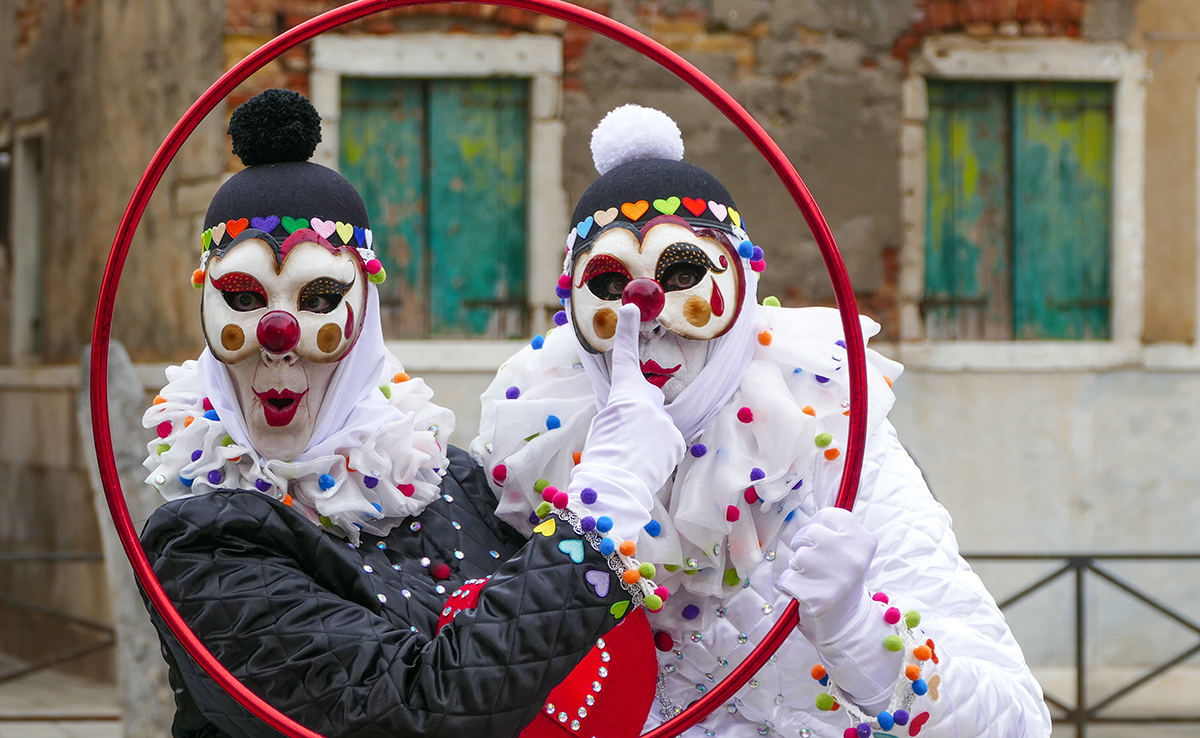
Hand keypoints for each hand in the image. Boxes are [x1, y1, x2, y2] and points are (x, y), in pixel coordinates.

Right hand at [569, 305, 685, 540]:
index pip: (626, 357)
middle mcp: (650, 403)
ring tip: (632, 455)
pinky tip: (645, 463)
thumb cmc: (599, 457)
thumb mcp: (602, 424)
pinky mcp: (678, 442)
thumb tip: (632, 412)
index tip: (632, 307)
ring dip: (647, 435)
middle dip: (637, 410)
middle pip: (646, 398)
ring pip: (657, 422)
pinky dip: (657, 451)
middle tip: (622, 432)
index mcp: (625, 395)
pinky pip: (667, 441)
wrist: (613, 490)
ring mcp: (667, 423)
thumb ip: (620, 409)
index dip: (629, 332)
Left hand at [779, 507, 876, 645]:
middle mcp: (853, 557)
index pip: (828, 515)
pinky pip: (786, 579)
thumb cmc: (841, 577)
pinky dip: (789, 586)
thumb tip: (806, 518)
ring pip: (796, 556)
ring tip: (813, 580)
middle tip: (817, 565)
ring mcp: (835, 578)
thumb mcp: (849, 549)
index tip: (826, 544)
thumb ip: (832, 529)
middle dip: (804, 546)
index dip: (820, 529)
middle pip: (808, 533)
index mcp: (864, 541)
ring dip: (797, 568)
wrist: (847, 623)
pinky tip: (804, 593)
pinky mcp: (816, 598)